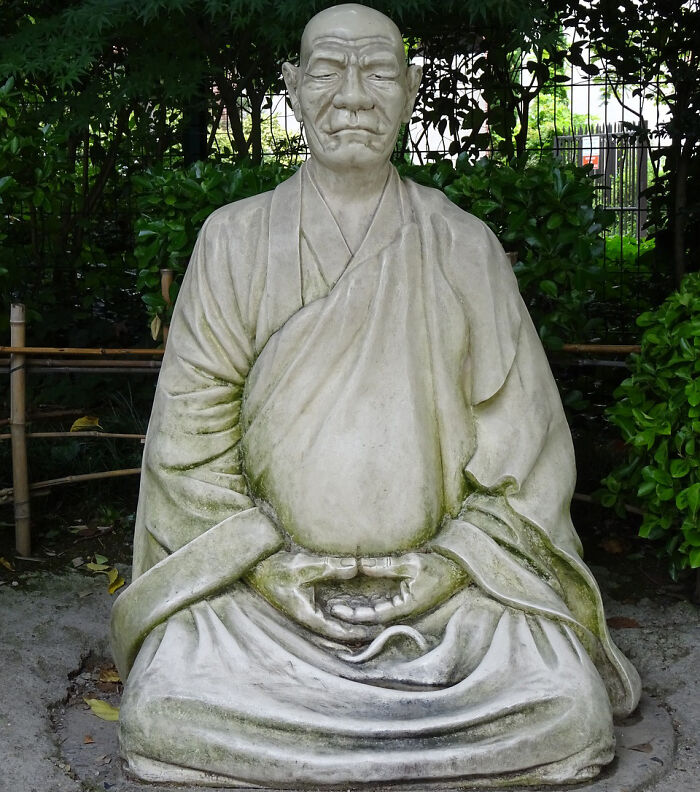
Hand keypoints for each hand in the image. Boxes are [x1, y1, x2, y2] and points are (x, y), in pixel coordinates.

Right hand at [244, 551, 375, 641]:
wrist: (257, 567)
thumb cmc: (277, 569)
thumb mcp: (303, 566)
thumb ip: (329, 567)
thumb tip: (355, 566)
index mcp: (307, 615)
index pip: (336, 631)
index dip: (356, 632)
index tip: (375, 632)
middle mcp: (309, 617)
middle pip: (338, 632)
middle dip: (359, 631)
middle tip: (382, 630)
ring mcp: (309, 612)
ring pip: (335, 623)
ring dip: (353, 624)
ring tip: (376, 622)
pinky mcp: (309, 603)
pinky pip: (330, 614)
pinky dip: (345, 614)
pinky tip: (357, 609)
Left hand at [328, 552, 466, 623]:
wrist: (459, 569)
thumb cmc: (438, 566)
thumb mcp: (412, 563)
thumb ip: (387, 565)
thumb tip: (362, 565)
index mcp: (407, 606)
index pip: (376, 615)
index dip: (356, 614)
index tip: (338, 610)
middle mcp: (404, 610)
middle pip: (373, 617)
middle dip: (352, 615)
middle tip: (331, 608)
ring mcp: (405, 606)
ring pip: (377, 612)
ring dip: (358, 609)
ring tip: (336, 604)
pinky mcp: (406, 600)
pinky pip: (384, 605)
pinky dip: (368, 603)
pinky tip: (354, 598)